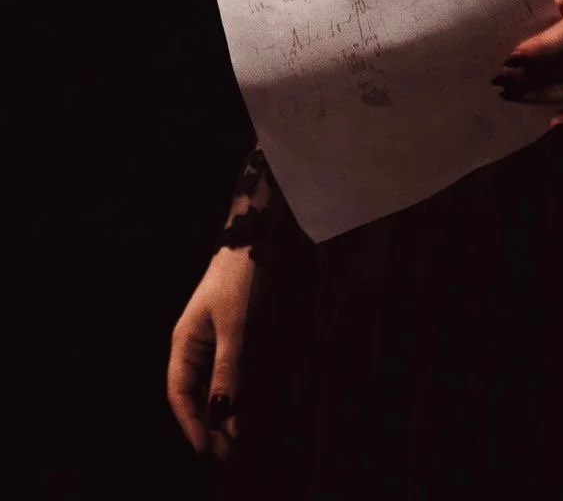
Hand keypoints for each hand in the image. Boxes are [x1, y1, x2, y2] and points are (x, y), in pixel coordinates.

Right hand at [167, 246, 255, 459]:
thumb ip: (228, 367)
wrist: (251, 241)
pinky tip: (239, 410)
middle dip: (206, 424)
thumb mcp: (234, 325)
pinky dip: (229, 394)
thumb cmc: (238, 279)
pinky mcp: (226, 337)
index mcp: (183, 342)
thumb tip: (222, 409)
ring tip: (232, 440)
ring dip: (218, 413)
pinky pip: (222, 374)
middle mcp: (191, 346)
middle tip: (225, 453)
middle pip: (193, 394)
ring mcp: (208, 342)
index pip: (180, 393)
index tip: (206, 448)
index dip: (191, 423)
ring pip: (208, 387)